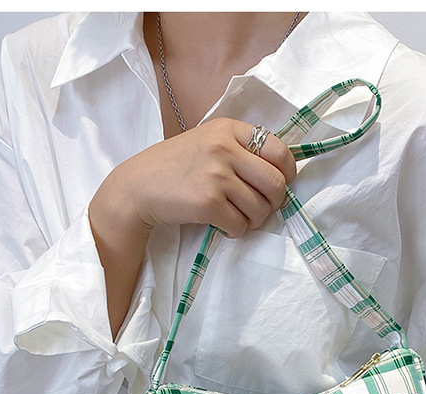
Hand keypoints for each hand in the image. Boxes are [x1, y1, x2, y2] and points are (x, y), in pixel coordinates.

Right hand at [89, 118, 295, 335]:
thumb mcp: (208, 141)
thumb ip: (239, 149)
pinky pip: (240, 225)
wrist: (138, 187)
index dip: (287, 173)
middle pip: (276, 184)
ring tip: (236, 217)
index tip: (281, 184)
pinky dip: (236, 231)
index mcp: (228, 129)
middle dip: (275, 203)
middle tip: (261, 208)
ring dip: (253, 220)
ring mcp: (216, 176)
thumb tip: (279, 173)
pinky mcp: (208, 203)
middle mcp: (225, 148)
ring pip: (260, 209)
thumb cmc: (175, 167)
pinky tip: (223, 225)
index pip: (279, 150)